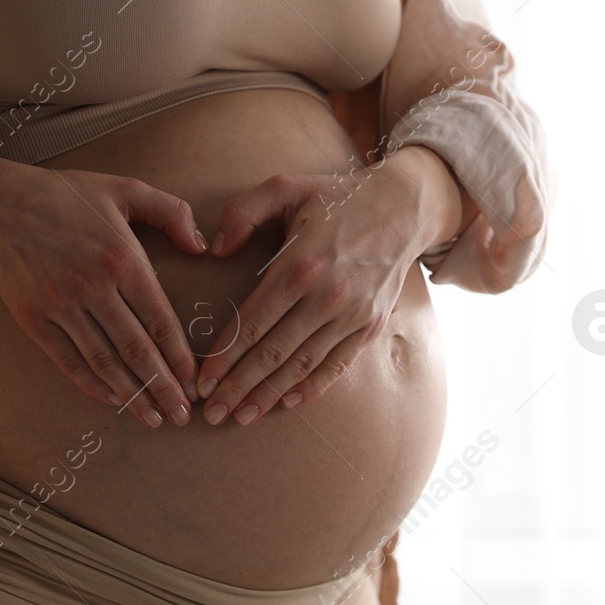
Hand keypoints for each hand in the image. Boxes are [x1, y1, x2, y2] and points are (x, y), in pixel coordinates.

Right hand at [0, 160, 210, 427]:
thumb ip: (171, 212)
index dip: (179, 356)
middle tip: (183, 414)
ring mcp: (61, 305)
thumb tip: (201, 247)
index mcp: (123, 258)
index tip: (196, 380)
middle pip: (136, 349)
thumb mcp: (126, 189)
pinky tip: (113, 399)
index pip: (160, 319)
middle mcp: (94, 286)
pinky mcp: (33, 318)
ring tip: (154, 418)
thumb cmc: (68, 196)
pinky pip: (68, 360)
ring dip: (132, 395)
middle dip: (163, 387)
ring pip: (104, 361)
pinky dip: (91, 384)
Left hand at [193, 148, 461, 425]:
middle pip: (272, 353)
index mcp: (299, 265)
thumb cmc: (336, 198)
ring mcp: (352, 315)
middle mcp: (326, 296)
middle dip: (238, 386)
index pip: (251, 323)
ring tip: (240, 417)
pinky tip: (286, 403)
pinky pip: (336, 365)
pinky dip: (311, 388)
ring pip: (301, 365)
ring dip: (268, 395)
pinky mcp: (370, 325)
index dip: (223, 357)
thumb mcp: (285, 187)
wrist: (403, 206)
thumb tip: (214, 250)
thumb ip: (242, 213)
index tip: (201, 380)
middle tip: (211, 411)